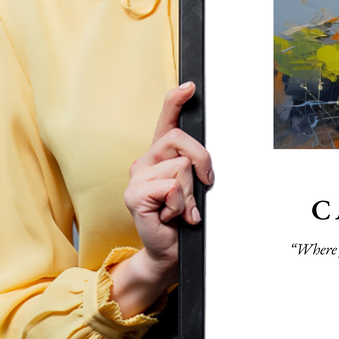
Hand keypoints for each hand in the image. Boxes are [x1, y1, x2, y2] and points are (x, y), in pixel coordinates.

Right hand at [109, 82, 213, 316]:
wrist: (169, 251)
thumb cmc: (182, 219)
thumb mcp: (194, 187)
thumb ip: (195, 167)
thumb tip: (204, 159)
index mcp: (160, 156)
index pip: (166, 120)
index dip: (176, 100)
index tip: (190, 86)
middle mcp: (145, 161)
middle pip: (181, 140)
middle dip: (202, 162)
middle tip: (203, 186)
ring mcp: (137, 177)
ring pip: (181, 167)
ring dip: (190, 193)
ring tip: (181, 209)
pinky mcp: (134, 195)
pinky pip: (171, 187)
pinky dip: (180, 205)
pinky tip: (171, 216)